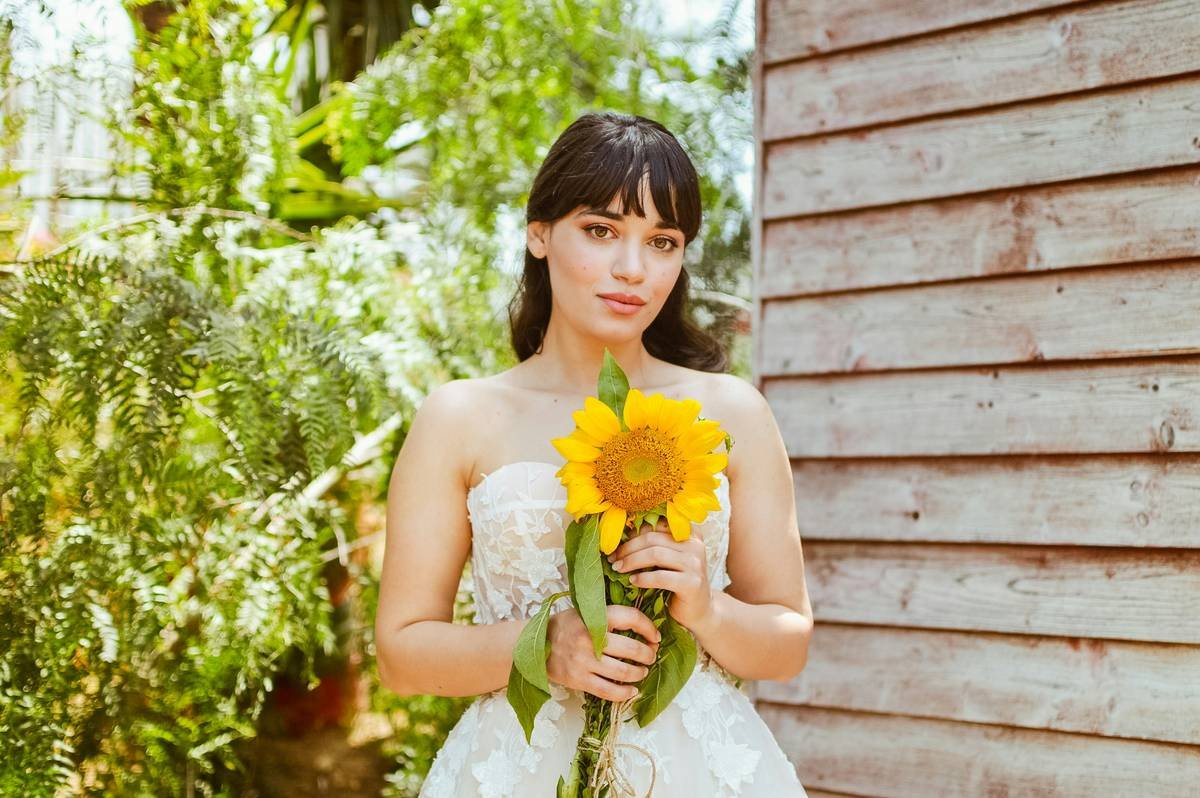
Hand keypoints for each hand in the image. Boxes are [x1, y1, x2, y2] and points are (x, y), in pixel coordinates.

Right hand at [545, 604, 660, 701]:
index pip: (631, 618)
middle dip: (648, 654)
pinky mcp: (579, 680)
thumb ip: (609, 616)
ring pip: (623, 672)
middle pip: (632, 649)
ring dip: (639, 673)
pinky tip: (632, 691)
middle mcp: (590, 638)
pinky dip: (625, 693)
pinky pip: (608, 691)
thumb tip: (642, 625)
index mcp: (594, 617)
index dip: (648, 627)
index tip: (655, 636)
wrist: (534, 644)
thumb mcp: (584, 612)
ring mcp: (584, 661)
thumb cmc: (565, 626)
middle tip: (651, 656)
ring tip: (642, 672)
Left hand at [608, 517, 714, 632]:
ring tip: (618, 568)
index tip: (617, 543)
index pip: (657, 523)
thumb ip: (655, 544)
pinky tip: (632, 581)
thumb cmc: (678, 581)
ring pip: (655, 554)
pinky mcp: (692, 583)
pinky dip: (642, 578)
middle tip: (613, 558)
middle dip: (628, 548)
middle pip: (653, 538)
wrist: (699, 610)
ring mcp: (695, 564)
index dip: (634, 532)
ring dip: (631, 561)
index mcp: (689, 533)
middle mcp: (695, 545)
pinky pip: (660, 576)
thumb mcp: (669, 558)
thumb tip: (624, 533)